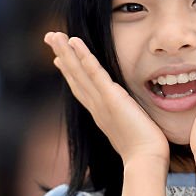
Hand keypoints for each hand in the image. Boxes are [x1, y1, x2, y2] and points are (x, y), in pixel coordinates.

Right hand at [44, 32, 169, 168]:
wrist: (145, 160)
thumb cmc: (145, 151)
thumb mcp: (133, 131)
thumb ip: (129, 121)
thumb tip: (135, 119)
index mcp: (101, 114)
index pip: (82, 89)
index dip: (70, 73)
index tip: (59, 59)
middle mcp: (96, 107)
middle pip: (74, 77)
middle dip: (62, 56)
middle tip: (50, 39)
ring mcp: (101, 102)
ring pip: (79, 72)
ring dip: (66, 51)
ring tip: (54, 35)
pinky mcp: (110, 98)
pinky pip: (94, 73)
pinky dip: (83, 56)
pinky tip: (74, 41)